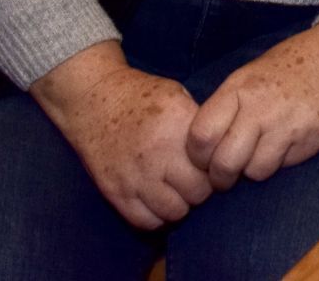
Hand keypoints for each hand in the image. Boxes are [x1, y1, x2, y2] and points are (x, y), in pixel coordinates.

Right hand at [30, 41, 212, 228]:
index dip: (217, 168)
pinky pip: (146, 222)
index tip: (212, 165)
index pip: (214, 165)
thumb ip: (200, 124)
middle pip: (198, 193)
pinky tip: (156, 200)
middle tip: (194, 179)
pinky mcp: (115, 192)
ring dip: (179, 204)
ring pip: (175, 212)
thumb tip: (225, 149)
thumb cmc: (141, 96)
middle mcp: (158, 154)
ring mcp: (134, 176)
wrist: (92, 100)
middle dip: (201, 189)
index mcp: (178, 126)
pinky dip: (155, 216)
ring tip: (175, 190)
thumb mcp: (178, 96)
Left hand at [184, 24, 318, 189]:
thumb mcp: (252, 74)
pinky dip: (281, 162)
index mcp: (240, 87)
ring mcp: (288, 125)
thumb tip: (205, 141)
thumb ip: (230, 104)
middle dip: (221, 178)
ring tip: (260, 154)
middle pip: (225, 163)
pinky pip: (285, 166)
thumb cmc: (292, 64)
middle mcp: (261, 107)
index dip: (196, 155)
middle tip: (224, 177)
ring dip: (254, 169)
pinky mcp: (312, 139)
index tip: (203, 159)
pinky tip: (288, 143)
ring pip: (255, 172)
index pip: (202, 134)